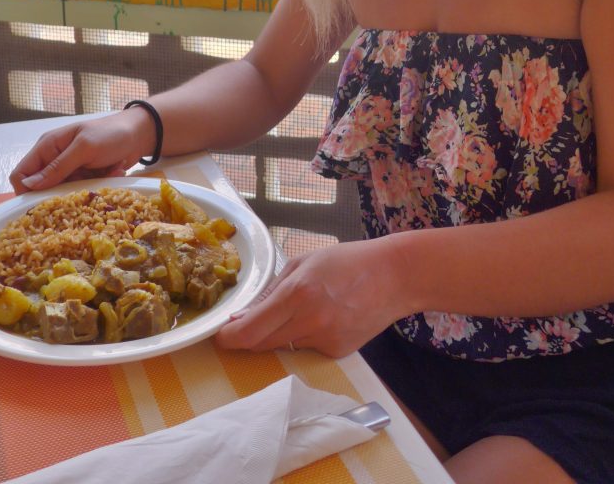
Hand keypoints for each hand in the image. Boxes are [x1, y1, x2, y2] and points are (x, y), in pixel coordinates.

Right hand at [8, 108, 154, 193]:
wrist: (140, 133)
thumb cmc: (111, 134)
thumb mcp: (84, 148)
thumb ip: (57, 167)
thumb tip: (29, 185)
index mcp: (48, 147)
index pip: (21, 174)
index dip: (25, 191)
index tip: (41, 204)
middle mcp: (54, 159)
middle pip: (42, 188)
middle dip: (60, 193)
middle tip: (81, 191)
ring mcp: (70, 170)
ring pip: (63, 193)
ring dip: (83, 189)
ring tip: (103, 175)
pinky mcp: (84, 178)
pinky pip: (81, 191)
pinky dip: (96, 186)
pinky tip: (113, 172)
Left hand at [216, 238, 400, 357]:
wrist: (394, 277)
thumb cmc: (347, 261)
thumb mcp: (304, 262)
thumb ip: (272, 290)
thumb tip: (244, 315)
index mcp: (297, 294)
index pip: (250, 330)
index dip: (228, 337)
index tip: (220, 336)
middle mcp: (309, 322)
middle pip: (261, 345)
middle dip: (247, 337)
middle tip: (243, 325)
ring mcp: (325, 340)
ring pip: (283, 347)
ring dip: (278, 335)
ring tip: (299, 310)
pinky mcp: (338, 352)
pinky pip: (307, 349)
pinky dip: (305, 337)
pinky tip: (324, 317)